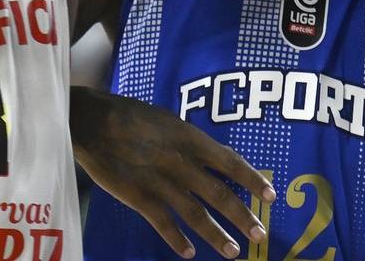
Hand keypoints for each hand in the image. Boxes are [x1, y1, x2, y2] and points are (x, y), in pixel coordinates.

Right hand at [73, 87, 271, 259]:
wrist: (93, 122)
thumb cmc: (131, 116)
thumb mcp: (169, 121)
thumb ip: (192, 141)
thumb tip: (217, 155)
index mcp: (190, 139)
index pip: (230, 162)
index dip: (252, 180)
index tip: (271, 196)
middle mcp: (181, 162)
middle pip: (219, 194)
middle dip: (242, 216)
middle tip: (260, 234)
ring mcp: (160, 182)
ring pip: (195, 214)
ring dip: (216, 235)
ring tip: (233, 251)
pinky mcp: (139, 197)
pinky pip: (163, 223)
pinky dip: (177, 240)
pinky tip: (189, 253)